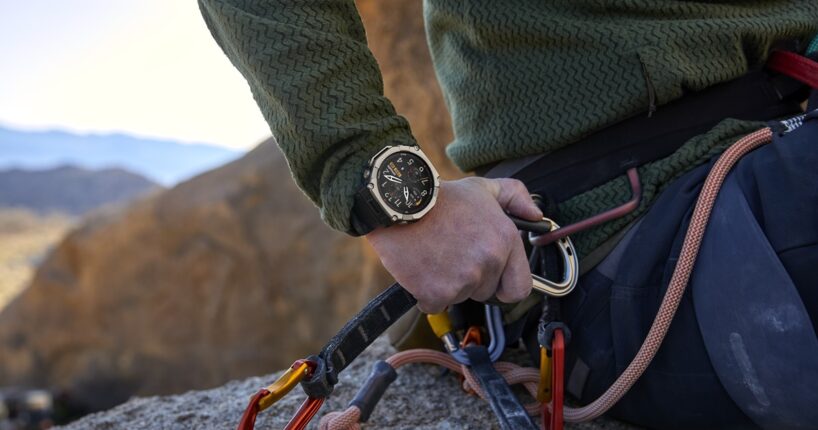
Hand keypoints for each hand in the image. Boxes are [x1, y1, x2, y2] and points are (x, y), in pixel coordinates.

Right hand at [366, 177, 541, 313]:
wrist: (399, 204)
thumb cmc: (440, 197)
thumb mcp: (483, 188)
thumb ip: (516, 197)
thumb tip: (536, 215)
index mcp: (505, 240)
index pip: (520, 287)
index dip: (505, 284)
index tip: (492, 278)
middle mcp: (488, 262)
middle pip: (485, 292)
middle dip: (471, 280)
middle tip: (452, 254)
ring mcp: (463, 280)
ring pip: (460, 297)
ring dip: (448, 284)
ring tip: (434, 256)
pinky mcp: (436, 293)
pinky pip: (435, 304)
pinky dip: (426, 293)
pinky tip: (420, 269)